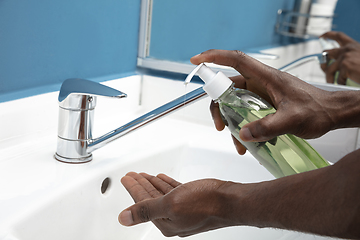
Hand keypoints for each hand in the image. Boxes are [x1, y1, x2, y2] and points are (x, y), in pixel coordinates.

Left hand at [118, 172, 234, 236]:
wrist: (232, 201)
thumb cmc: (206, 204)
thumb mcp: (171, 205)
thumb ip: (146, 210)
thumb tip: (124, 218)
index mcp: (166, 223)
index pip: (143, 203)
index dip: (133, 189)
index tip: (126, 178)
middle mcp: (174, 219)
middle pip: (151, 199)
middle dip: (140, 185)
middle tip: (131, 175)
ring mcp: (184, 211)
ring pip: (162, 195)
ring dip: (152, 184)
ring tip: (143, 175)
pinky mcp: (193, 202)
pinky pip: (174, 192)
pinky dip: (166, 185)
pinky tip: (162, 179)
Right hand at [190, 50, 336, 151]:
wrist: (332, 114)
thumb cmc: (318, 110)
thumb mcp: (292, 119)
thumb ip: (268, 127)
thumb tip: (243, 134)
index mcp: (266, 77)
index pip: (236, 60)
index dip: (214, 57)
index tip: (197, 60)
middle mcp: (261, 83)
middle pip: (229, 88)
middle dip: (220, 107)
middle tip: (220, 126)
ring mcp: (261, 95)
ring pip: (236, 103)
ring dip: (232, 122)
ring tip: (238, 143)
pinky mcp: (265, 105)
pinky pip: (246, 113)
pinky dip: (244, 127)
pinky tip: (250, 142)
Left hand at [320, 31, 359, 84]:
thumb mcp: (359, 56)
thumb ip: (348, 57)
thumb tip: (330, 64)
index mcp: (353, 45)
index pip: (339, 36)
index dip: (329, 35)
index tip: (322, 36)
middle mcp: (348, 49)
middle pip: (328, 53)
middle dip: (323, 60)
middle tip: (322, 66)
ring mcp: (345, 57)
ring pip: (328, 68)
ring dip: (328, 77)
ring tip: (330, 82)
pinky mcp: (345, 65)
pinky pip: (337, 77)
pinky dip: (340, 83)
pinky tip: (344, 85)